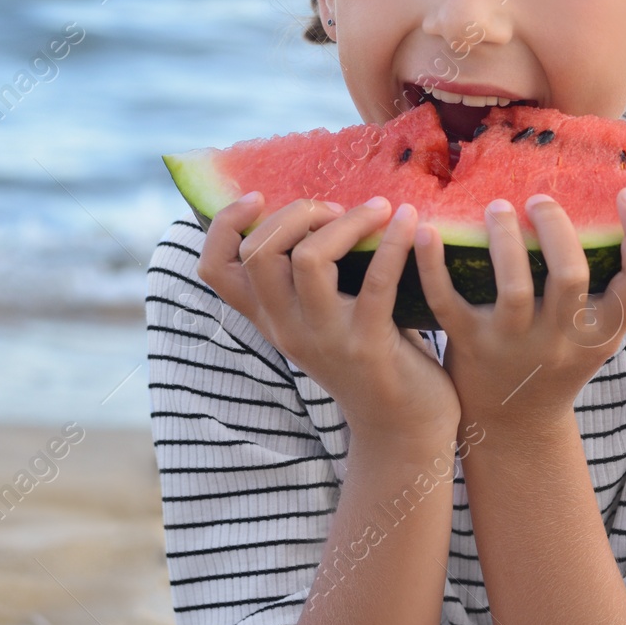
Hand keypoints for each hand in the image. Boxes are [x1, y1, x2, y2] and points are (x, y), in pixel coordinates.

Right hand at [198, 193, 460, 440]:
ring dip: (346, 222)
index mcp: (270, 318)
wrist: (401, 428)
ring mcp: (324, 338)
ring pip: (307, 259)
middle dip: (296, 213)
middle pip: (258, 253)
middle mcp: (286, 328)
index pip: (215, 269)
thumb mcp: (320, 319)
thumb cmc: (366, 356)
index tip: (257, 196)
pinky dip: (394, 242)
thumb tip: (316, 206)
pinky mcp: (368, 345)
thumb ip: (305, 278)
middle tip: (336, 209)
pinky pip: (376, 281)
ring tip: (378, 209)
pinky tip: (411, 220)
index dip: (224, 224)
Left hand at [415, 187, 625, 429]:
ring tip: (498, 207)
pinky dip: (433, 263)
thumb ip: (606, 291)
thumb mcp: (595, 335)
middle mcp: (561, 341)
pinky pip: (447, 299)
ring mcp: (513, 345)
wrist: (513, 427)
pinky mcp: (468, 344)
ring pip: (513, 287)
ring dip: (504, 238)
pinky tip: (428, 230)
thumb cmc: (556, 362)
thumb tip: (616, 210)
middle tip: (539, 200)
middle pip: (570, 276)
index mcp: (601, 333)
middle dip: (555, 228)